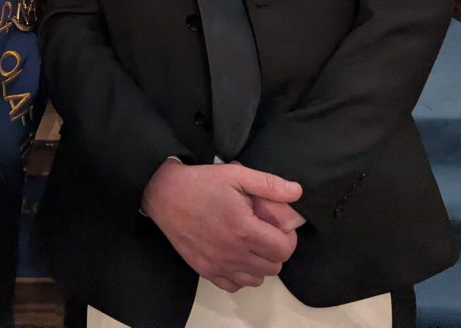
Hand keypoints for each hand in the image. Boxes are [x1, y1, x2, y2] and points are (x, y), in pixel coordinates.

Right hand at [140, 160, 301, 292]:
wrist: (164, 194)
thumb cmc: (201, 183)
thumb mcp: (236, 174)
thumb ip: (269, 184)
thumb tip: (297, 192)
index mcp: (244, 229)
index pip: (284, 249)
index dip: (287, 237)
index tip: (278, 225)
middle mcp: (233, 253)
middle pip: (274, 267)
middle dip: (275, 250)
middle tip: (264, 231)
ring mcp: (218, 265)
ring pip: (256, 280)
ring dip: (259, 264)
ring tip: (249, 243)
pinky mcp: (205, 271)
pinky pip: (234, 286)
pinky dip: (240, 275)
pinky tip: (234, 255)